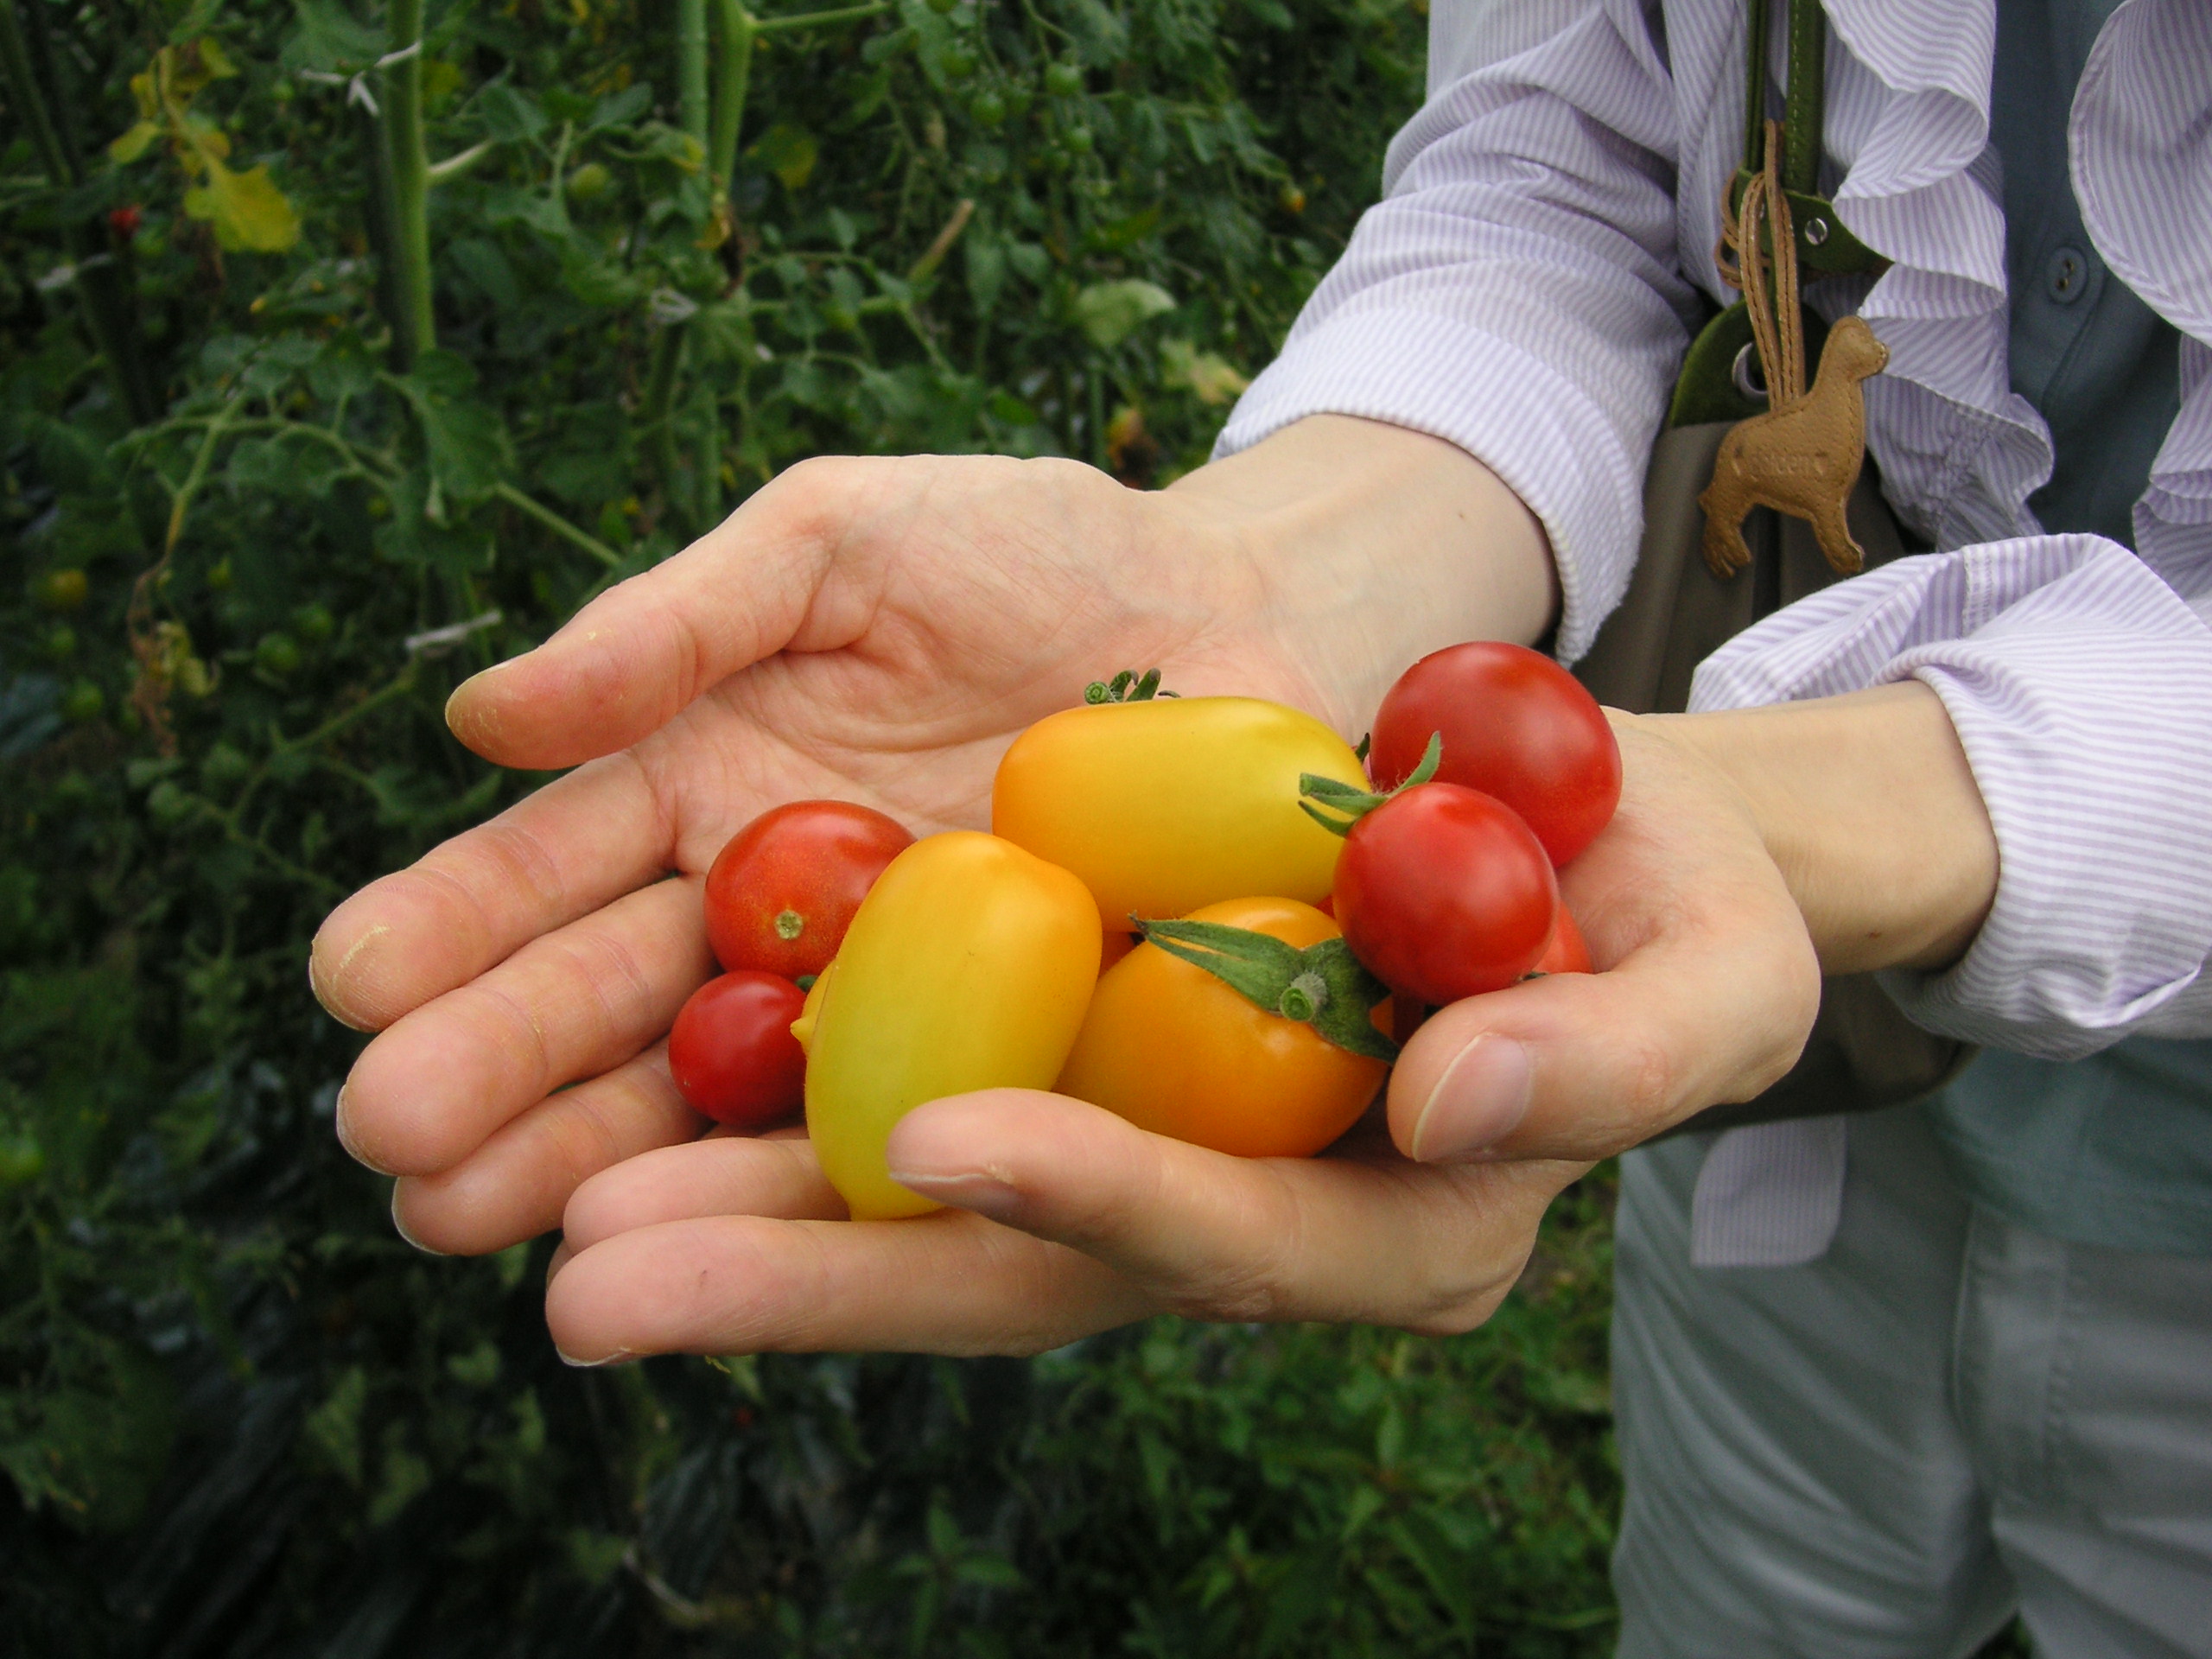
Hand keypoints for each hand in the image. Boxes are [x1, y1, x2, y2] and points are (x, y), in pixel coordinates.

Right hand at [311, 418, 1552, 1255]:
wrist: (1243, 613)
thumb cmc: (1034, 552)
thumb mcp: (841, 543)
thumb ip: (675, 623)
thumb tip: (478, 717)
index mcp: (705, 782)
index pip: (553, 867)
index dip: (450, 924)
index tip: (349, 984)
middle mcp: (770, 912)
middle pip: (612, 1006)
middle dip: (499, 1073)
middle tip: (395, 1147)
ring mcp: (883, 999)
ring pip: (720, 1096)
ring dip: (601, 1162)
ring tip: (476, 1223)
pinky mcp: (1005, 1057)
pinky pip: (891, 1127)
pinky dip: (794, 1183)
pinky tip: (698, 1237)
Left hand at [538, 713, 1822, 1360]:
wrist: (1591, 847)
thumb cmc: (1676, 914)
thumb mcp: (1713, 971)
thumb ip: (1612, 1051)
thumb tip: (1453, 1100)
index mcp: (1392, 1231)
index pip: (1231, 1245)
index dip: (1096, 1203)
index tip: (943, 1153)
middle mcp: (1234, 1213)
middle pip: (1014, 1272)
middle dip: (812, 1285)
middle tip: (594, 1289)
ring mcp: (1146, 1137)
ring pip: (921, 1198)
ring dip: (732, 1201)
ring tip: (534, 1210)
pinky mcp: (1083, 1047)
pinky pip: (917, 1076)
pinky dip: (782, 1084)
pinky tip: (629, 1074)